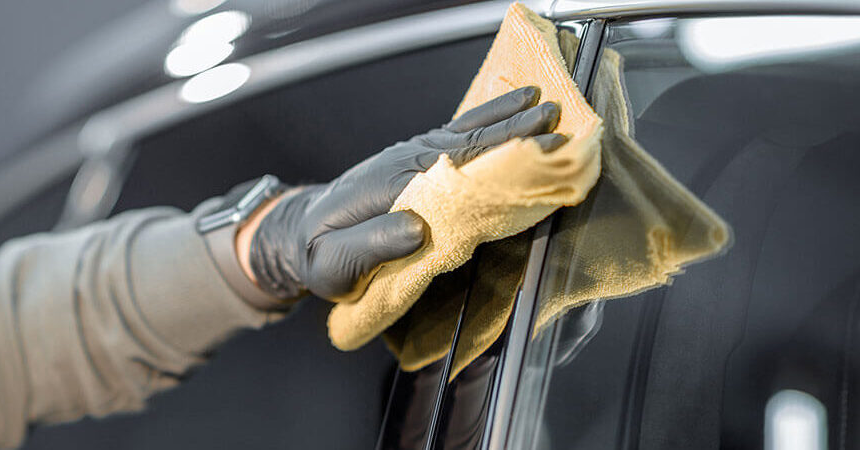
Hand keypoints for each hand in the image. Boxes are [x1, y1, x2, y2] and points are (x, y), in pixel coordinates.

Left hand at [245, 86, 565, 299]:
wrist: (300, 235)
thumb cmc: (319, 254)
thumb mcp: (335, 262)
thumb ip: (371, 245)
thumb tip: (416, 229)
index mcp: (391, 185)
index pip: (452, 168)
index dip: (497, 159)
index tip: (535, 152)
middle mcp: (404, 162)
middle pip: (467, 143)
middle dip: (514, 132)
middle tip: (559, 123)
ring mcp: (411, 157)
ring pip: (465, 133)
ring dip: (506, 119)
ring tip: (546, 104)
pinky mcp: (416, 161)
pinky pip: (457, 136)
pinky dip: (488, 122)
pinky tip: (512, 110)